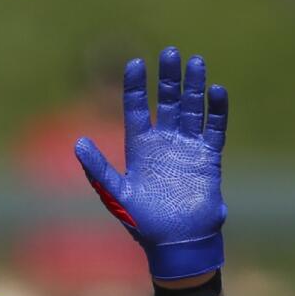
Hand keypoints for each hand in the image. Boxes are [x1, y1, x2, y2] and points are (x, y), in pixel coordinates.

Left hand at [75, 47, 227, 280]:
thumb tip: (78, 143)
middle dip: (168, 78)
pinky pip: (214, 128)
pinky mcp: (208, 158)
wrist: (176, 243)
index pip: (137, 109)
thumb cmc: (143, 223)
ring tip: (195, 62)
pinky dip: (217, 110)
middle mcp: (164, 143)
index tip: (135, 63)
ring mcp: (187, 148)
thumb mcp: (116, 195)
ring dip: (193, 86)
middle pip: (167, 101)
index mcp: (140, 148)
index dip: (136, 87)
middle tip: (171, 52)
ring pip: (192, 108)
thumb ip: (98, 170)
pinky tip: (216, 91)